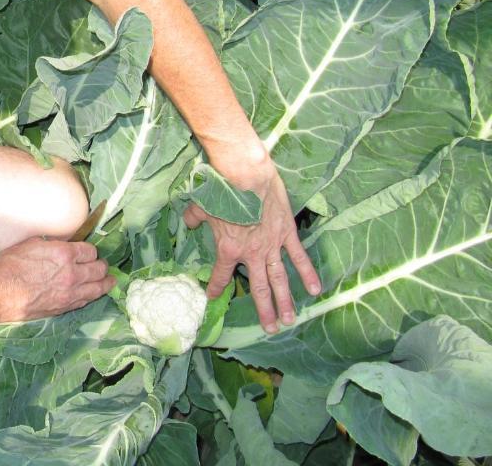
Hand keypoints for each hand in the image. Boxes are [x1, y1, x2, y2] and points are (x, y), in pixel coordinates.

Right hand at [0, 237, 114, 324]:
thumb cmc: (10, 266)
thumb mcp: (31, 244)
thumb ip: (51, 244)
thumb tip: (58, 244)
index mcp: (65, 254)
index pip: (90, 251)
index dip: (89, 251)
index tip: (88, 252)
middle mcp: (73, 274)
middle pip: (98, 269)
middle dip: (102, 266)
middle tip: (103, 265)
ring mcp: (70, 293)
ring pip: (97, 288)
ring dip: (104, 283)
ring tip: (110, 281)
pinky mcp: (64, 307)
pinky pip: (85, 301)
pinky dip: (91, 296)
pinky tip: (93, 294)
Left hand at [184, 155, 321, 333]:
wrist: (245, 176)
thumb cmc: (221, 191)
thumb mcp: (201, 206)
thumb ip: (194, 218)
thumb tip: (188, 223)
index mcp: (228, 249)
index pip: (220, 275)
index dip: (215, 288)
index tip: (213, 298)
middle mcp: (251, 253)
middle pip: (258, 288)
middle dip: (264, 310)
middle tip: (270, 329)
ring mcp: (271, 245)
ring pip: (280, 279)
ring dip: (286, 300)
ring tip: (290, 320)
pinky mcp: (287, 233)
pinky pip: (298, 257)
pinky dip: (308, 273)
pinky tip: (316, 290)